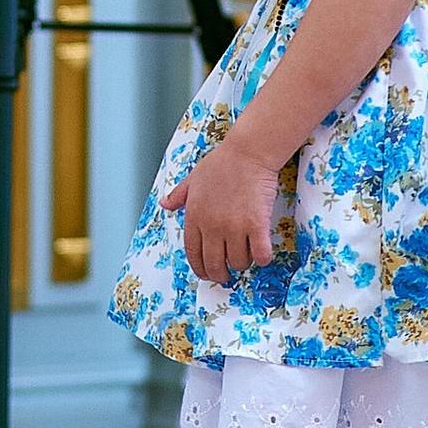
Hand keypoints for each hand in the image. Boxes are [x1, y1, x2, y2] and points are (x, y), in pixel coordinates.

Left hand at [162, 134, 284, 283]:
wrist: (248, 152)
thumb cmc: (222, 163)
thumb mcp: (193, 178)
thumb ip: (178, 195)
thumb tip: (164, 204)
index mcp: (194, 216)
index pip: (193, 253)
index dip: (200, 268)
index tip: (207, 273)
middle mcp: (212, 225)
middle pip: (214, 264)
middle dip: (221, 274)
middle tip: (227, 274)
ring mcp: (234, 226)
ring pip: (238, 262)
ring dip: (243, 263)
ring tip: (247, 255)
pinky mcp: (256, 225)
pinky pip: (260, 254)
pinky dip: (262, 258)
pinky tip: (262, 252)